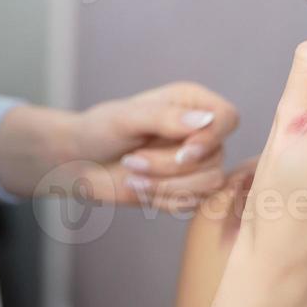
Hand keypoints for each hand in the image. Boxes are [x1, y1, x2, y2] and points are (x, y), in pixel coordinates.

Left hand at [68, 81, 239, 209]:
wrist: (79, 163)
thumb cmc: (99, 131)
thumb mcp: (126, 118)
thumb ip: (166, 118)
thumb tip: (207, 120)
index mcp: (191, 102)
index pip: (227, 118)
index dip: (212, 138)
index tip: (183, 153)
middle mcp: (199, 131)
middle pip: (216, 158)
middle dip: (171, 167)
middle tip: (132, 161)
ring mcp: (196, 162)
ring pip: (209, 185)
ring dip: (167, 186)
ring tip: (132, 176)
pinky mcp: (186, 189)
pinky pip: (192, 203)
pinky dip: (163, 200)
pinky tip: (139, 188)